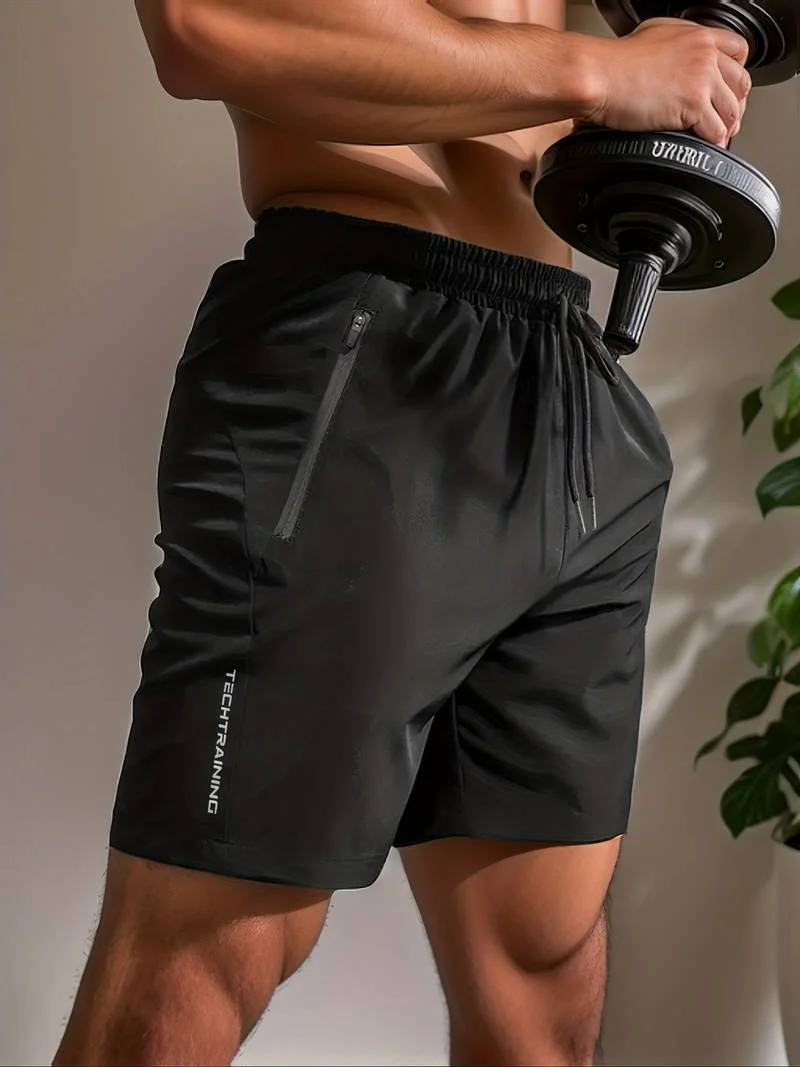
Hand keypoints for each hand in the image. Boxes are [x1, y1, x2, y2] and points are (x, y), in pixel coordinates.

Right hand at [585, 17, 751, 147]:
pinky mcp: (692, 104)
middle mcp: (704, 55)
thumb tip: (674, 61)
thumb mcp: (653, 34)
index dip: (736, 73)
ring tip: (719, 135)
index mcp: (698, 36)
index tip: (729, 88)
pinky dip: (715, 141)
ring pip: (731, 109)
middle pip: (740, 83)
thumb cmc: (615, 61)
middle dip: (736, 104)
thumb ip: (675, 46)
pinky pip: (716, 130)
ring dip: (727, 126)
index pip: (739, 51)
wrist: (600, 75)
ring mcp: (701, 79)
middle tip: (727, 117)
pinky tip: (709, 145)